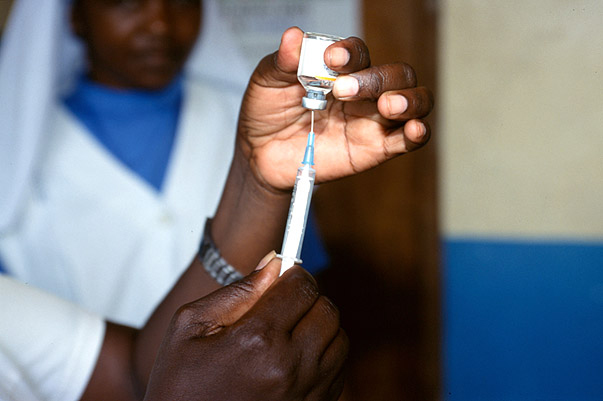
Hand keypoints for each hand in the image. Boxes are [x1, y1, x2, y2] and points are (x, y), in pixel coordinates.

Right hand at [144, 255, 347, 400]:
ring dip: (318, 327)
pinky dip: (323, 356)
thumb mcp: (190, 327)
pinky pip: (338, 368)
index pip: (302, 286)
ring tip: (288, 334)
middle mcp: (289, 368)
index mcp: (257, 340)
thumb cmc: (180, 385)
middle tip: (283, 304)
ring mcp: (306, 392)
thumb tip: (274, 264)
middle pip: (327, 309)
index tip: (284, 276)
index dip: (294, 274)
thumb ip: (236, 292)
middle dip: (307, 299)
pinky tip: (294, 359)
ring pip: (339, 338)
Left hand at [237, 26, 433, 191]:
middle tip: (343, 91)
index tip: (332, 59)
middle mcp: (363, 92)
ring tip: (387, 106)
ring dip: (409, 100)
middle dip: (375, 79)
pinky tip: (412, 129)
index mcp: (340, 70)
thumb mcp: (267, 82)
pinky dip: (418, 133)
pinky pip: (407, 140)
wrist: (261, 155)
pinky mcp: (376, 149)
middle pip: (394, 74)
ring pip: (414, 101)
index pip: (359, 53)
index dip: (350, 53)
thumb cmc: (267, 113)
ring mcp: (372, 120)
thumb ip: (282, 61)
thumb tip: (294, 36)